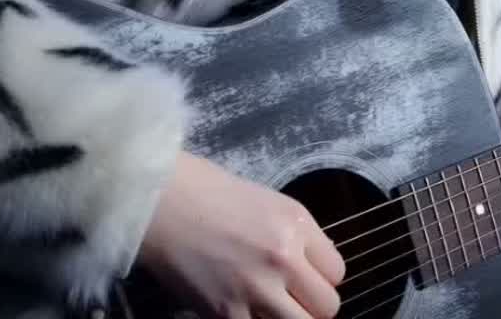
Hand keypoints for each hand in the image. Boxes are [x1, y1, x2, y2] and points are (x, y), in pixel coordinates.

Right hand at [137, 150, 345, 317]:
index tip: (308, 278)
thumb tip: (315, 268)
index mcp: (296, 224)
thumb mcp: (269, 203)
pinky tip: (242, 309)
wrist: (163, 201)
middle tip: (293, 299)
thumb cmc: (212, 193)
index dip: (323, 278)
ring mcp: (255, 289)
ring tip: (272, 308)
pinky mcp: (225, 313)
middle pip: (327, 308)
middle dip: (312, 306)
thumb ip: (297, 236)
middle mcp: (283, 257)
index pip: (337, 272)